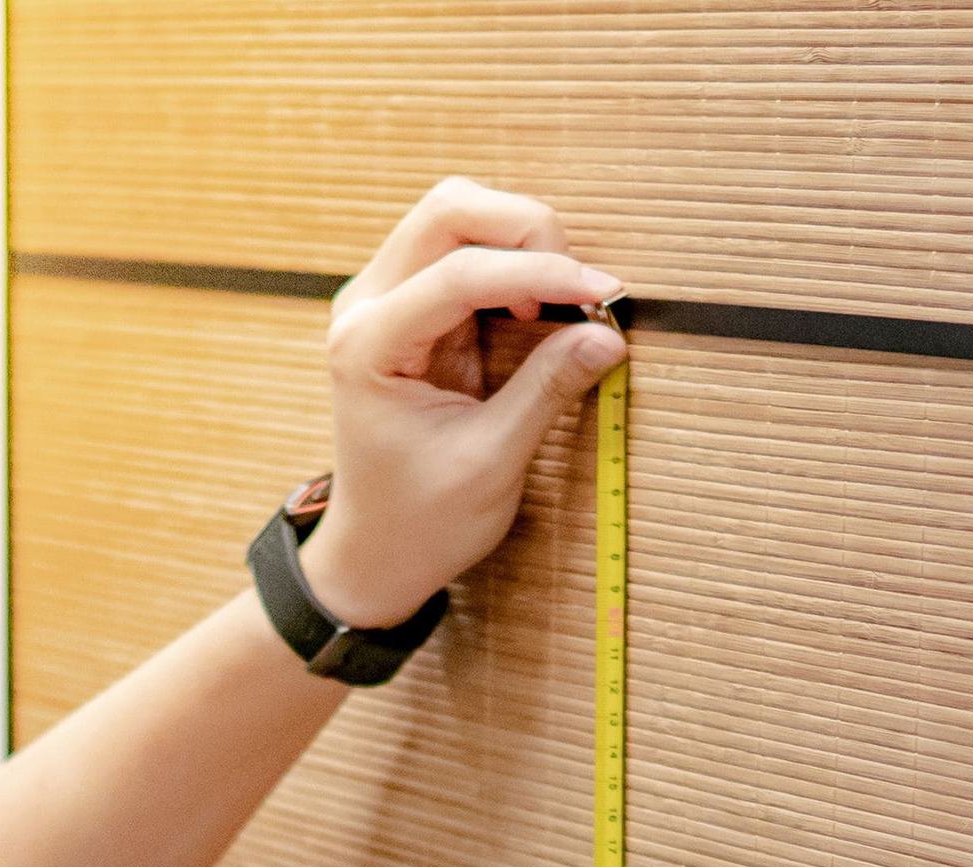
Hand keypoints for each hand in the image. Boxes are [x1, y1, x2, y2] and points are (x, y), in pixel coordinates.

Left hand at [300, 180, 631, 630]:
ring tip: (563, 296)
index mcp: (368, 346)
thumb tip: (608, 334)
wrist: (378, 551)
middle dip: (527, 230)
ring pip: (455, 215)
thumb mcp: (491, 463)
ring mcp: (382, 297)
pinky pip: (463, 248)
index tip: (603, 292)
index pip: (459, 273)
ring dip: (520, 238)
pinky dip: (512, 259)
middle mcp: (364, 306)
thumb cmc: (421, 520)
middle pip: (449, 210)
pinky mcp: (409, 304)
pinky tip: (544, 301)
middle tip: (580, 285)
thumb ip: (546, 391)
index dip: (539, 274)